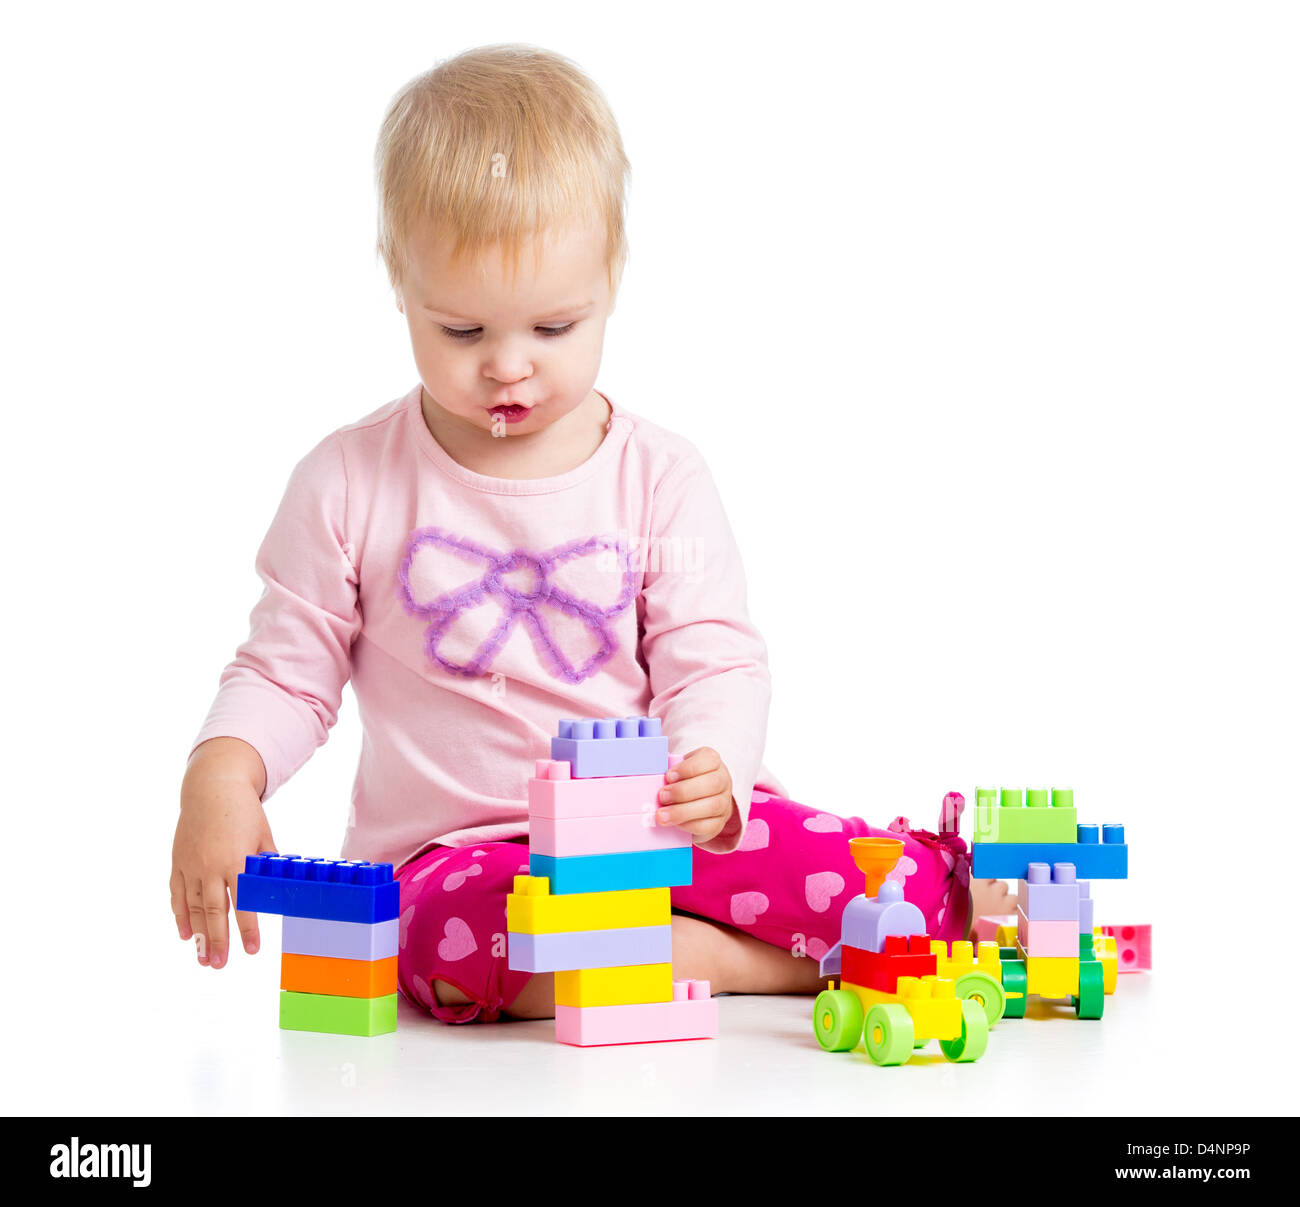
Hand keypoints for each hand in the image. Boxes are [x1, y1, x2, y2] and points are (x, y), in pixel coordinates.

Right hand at [170, 738, 274, 969]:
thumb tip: (279, 889)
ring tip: (204, 959)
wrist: (211, 787)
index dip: (248, 928)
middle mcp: (211, 864)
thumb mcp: (264, 835)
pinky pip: (177, 893)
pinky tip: (186, 934)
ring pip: (192, 907)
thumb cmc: (244, 811)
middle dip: (219, 940)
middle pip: (214, 910)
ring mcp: (191, 864)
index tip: (252, 949)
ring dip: (199, 935)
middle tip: (221, 966)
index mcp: (236, 858)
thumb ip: (267, 864)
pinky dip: (180, 915)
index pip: (243, 901)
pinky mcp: (178, 861)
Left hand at [655, 747, 734, 843]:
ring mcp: (724, 802)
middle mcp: (723, 780)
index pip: (708, 760)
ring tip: (662, 815)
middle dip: (683, 791)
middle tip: (662, 797)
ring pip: (711, 806)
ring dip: (683, 811)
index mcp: (713, 761)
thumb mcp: (677, 768)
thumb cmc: (683, 780)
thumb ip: (667, 770)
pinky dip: (689, 825)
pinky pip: (709, 826)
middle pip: (712, 784)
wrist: (699, 799)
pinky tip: (675, 824)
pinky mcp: (719, 822)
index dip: (687, 768)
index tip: (668, 776)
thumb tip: (651, 777)